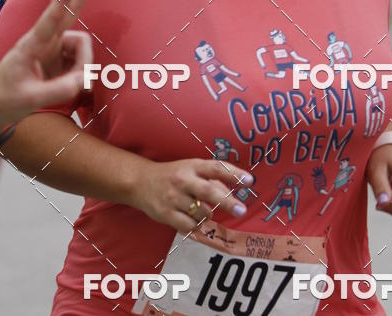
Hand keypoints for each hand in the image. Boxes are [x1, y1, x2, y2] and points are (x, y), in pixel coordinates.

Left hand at [0, 0, 104, 136]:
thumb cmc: (4, 100)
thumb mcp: (28, 100)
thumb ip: (58, 90)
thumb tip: (83, 79)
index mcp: (30, 46)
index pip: (50, 17)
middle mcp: (44, 41)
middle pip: (70, 9)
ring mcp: (53, 48)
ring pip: (82, 46)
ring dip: (83, 65)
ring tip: (71, 86)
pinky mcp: (60, 58)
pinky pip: (81, 61)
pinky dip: (80, 73)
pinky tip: (69, 85)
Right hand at [129, 157, 254, 234]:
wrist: (141, 182)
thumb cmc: (173, 174)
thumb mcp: (191, 169)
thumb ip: (211, 179)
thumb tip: (232, 194)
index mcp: (192, 166)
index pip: (216, 168)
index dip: (234, 174)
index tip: (250, 181)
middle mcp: (183, 180)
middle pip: (210, 191)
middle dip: (228, 202)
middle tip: (242, 210)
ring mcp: (174, 198)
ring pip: (202, 212)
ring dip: (208, 215)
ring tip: (203, 210)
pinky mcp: (166, 214)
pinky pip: (189, 226)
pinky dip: (197, 226)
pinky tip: (194, 221)